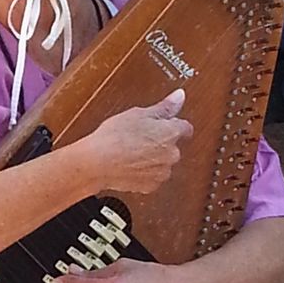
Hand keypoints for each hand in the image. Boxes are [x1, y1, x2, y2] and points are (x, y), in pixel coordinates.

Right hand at [77, 89, 192, 195]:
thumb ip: (164, 107)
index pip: (185, 128)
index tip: (166, 125)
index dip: (174, 125)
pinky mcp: (151, 186)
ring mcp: (162, 172)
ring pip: (162, 162)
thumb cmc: (115, 137)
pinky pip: (152, 176)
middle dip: (160, 142)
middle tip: (139, 137)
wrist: (98, 164)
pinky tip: (129, 164)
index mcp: (171, 133)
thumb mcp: (139, 114)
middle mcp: (172, 154)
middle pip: (172, 146)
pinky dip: (144, 172)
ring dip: (152, 158)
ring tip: (131, 152)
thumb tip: (180, 96)